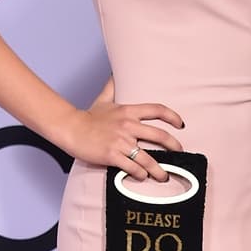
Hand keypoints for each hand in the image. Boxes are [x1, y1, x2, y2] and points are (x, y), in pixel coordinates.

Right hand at [60, 100, 184, 180]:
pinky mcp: (112, 155)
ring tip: (163, 176)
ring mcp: (121, 141)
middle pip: (160, 136)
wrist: (70, 129)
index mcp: (128, 111)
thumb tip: (114, 74)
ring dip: (158, 169)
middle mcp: (128, 125)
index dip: (173, 117)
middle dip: (174, 146)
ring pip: (148, 158)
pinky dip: (140, 174)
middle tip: (179, 153)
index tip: (181, 125)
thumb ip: (111, 88)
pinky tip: (142, 176)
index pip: (157, 110)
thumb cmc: (87, 117)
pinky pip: (133, 167)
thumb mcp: (102, 100)